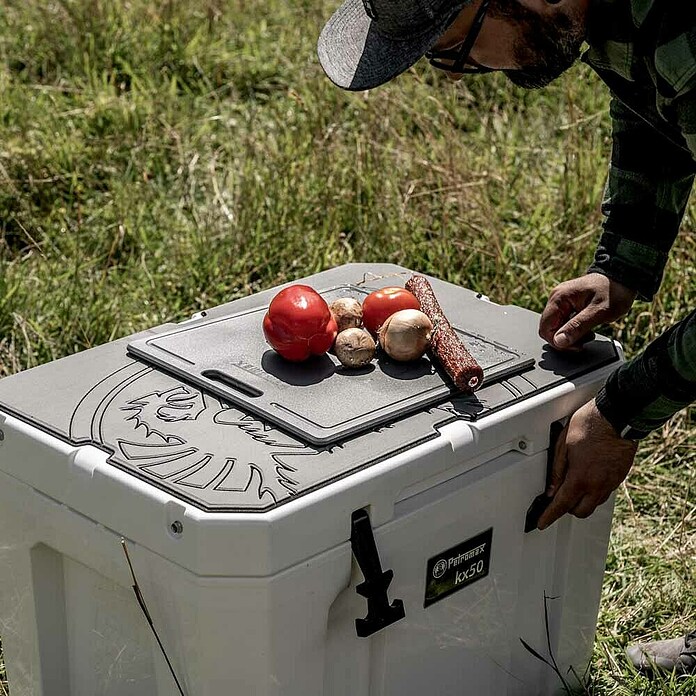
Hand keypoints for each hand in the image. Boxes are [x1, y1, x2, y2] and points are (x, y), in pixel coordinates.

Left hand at [537, 399, 637, 529]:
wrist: (617, 417)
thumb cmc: (590, 425)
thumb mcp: (563, 445)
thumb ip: (557, 470)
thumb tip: (551, 489)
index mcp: (580, 478)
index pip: (562, 505)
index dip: (550, 516)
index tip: (543, 523)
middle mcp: (597, 485)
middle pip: (580, 511)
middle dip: (568, 509)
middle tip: (558, 499)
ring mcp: (611, 482)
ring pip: (594, 504)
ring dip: (582, 502)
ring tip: (573, 486)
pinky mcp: (619, 477)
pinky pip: (604, 494)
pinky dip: (594, 493)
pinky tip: (588, 480)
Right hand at [539, 274, 636, 350]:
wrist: (624, 279)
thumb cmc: (614, 291)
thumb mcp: (598, 312)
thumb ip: (577, 327)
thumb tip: (559, 341)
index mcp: (559, 298)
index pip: (545, 328)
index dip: (558, 341)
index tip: (576, 346)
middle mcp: (556, 298)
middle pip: (548, 329)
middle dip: (565, 339)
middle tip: (584, 341)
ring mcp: (561, 301)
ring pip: (556, 327)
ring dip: (570, 335)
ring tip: (588, 333)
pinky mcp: (567, 305)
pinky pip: (563, 322)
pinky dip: (573, 330)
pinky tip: (586, 328)